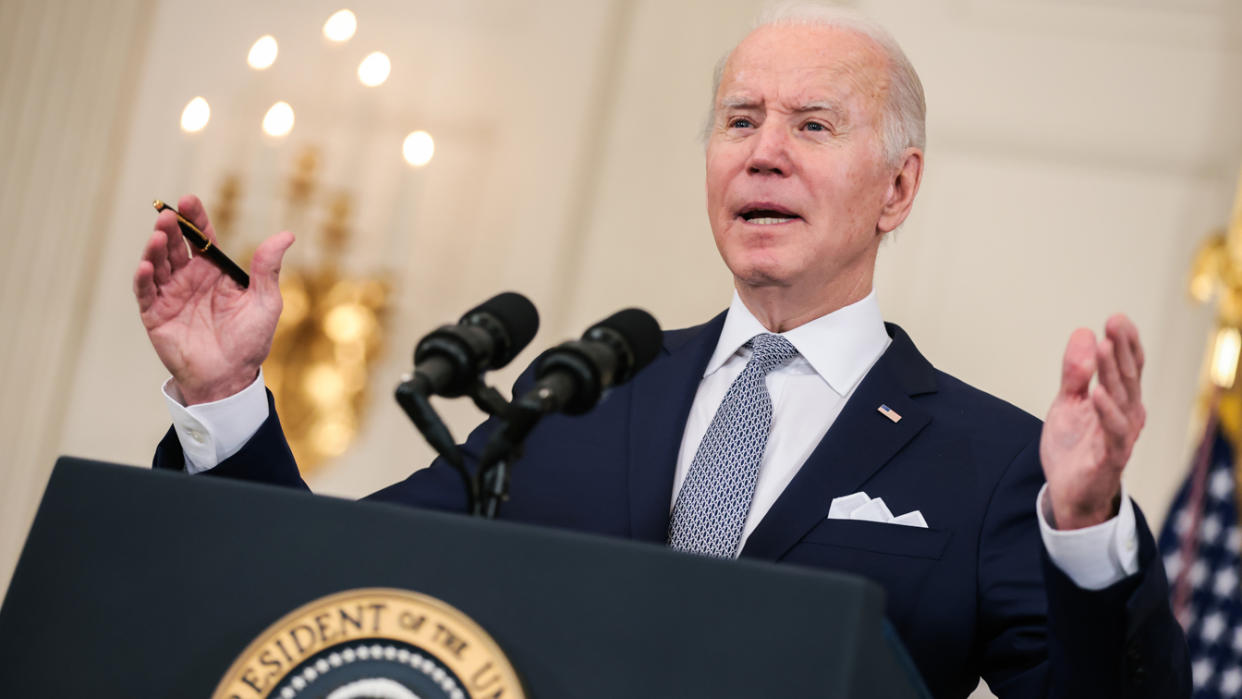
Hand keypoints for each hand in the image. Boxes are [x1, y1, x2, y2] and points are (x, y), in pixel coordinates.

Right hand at [133, 194, 293, 404]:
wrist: (231, 378)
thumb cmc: (250, 341)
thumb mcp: (265, 302)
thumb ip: (268, 268)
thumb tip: (287, 234)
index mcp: (215, 272)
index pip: (203, 238)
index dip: (195, 219)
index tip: (189, 200)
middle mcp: (190, 279)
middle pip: (176, 246)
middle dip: (171, 229)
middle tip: (170, 216)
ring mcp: (171, 296)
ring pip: (158, 264)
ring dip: (155, 249)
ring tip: (158, 235)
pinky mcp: (156, 315)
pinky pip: (145, 293)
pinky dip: (143, 279)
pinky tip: (146, 266)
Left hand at [1039, 314, 1146, 528]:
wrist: (1068, 492)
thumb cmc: (1074, 446)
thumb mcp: (1068, 402)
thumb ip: (1075, 372)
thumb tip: (1083, 333)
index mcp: (1119, 400)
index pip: (1128, 366)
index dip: (1125, 343)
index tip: (1117, 318)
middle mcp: (1128, 414)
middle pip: (1127, 377)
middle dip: (1121, 348)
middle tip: (1115, 322)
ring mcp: (1121, 435)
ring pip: (1121, 398)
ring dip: (1113, 372)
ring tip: (1105, 347)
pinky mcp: (1110, 456)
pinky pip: (1113, 431)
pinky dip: (1107, 411)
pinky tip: (1097, 393)